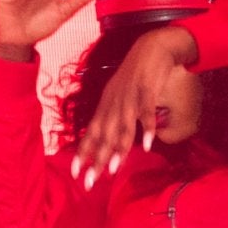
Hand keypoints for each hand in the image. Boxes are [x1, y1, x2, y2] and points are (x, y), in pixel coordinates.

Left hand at [72, 24, 197, 185]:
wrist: (152, 46)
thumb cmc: (136, 75)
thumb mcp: (120, 95)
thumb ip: (116, 117)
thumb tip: (112, 140)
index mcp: (106, 105)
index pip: (91, 133)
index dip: (83, 152)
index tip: (75, 173)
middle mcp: (114, 103)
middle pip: (104, 135)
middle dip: (97, 159)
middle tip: (90, 181)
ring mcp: (130, 96)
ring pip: (122, 126)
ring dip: (119, 148)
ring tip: (114, 168)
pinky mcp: (146, 89)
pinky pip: (146, 111)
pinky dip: (146, 127)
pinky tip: (148, 144)